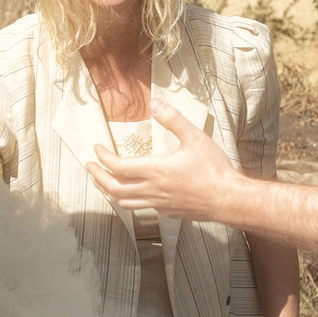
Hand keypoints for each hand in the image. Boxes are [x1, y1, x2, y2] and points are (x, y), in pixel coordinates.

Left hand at [88, 103, 243, 220]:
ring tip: (102, 183)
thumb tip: (155, 103)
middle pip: (113, 187)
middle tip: (89, 167)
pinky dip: (128, 200)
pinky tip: (132, 194)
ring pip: (124, 201)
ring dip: (109, 191)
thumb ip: (173, 119)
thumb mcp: (194, 137)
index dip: (102, 158)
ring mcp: (159, 203)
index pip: (117, 167)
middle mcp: (152, 189)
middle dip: (97, 177)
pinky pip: (141, 207)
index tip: (97, 149)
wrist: (228, 199)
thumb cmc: (213, 169)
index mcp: (155, 170)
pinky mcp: (168, 212)